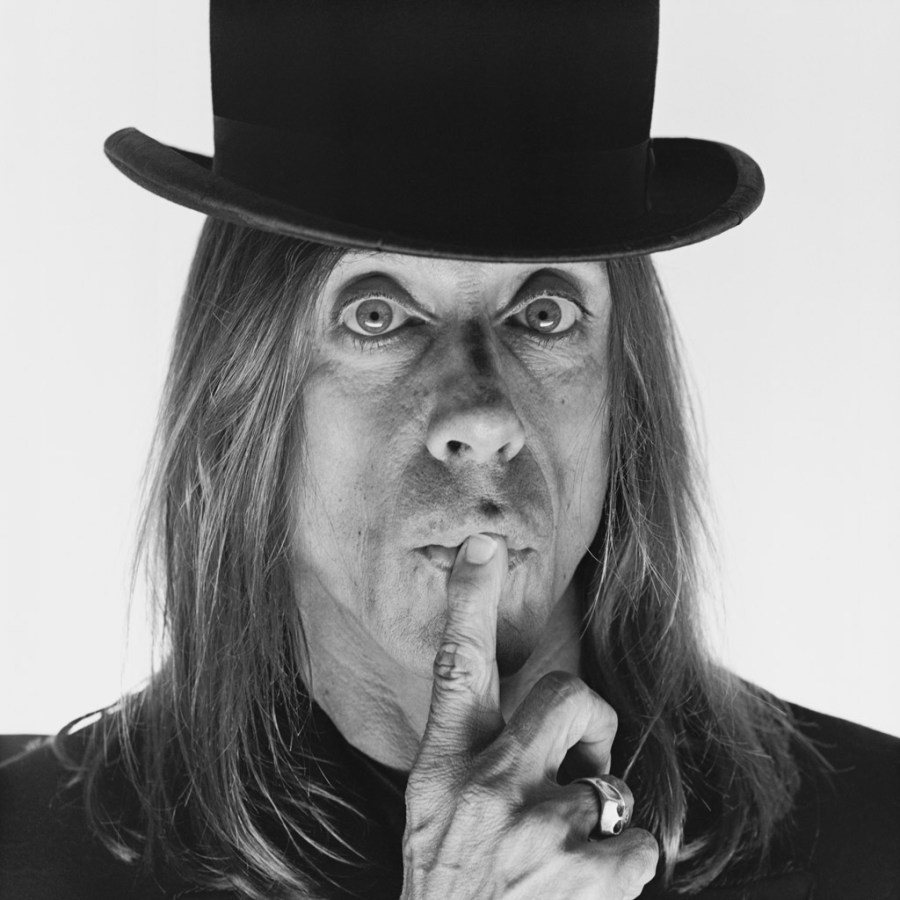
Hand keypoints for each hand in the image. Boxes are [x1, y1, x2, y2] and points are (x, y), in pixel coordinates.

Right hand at [400, 533, 658, 899]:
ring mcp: (539, 825)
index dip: (470, 600)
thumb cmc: (452, 890)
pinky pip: (638, 840)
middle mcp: (489, 784)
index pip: (456, 667)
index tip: (484, 544)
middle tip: (582, 764)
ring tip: (564, 860)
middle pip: (571, 695)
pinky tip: (583, 895)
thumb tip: (537, 730)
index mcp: (446, 768)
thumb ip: (476, 765)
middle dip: (592, 721)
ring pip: (613, 779)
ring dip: (602, 818)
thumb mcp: (439, 818)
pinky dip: (623, 868)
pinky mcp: (589, 870)